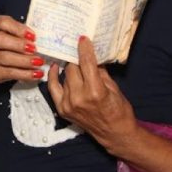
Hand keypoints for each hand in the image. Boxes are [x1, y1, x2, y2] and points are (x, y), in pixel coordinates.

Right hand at [0, 15, 43, 82]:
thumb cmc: (2, 39)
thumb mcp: (7, 30)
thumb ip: (20, 32)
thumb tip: (38, 40)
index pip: (2, 23)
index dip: (18, 29)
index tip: (33, 36)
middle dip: (18, 45)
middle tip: (35, 50)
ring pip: (3, 58)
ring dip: (23, 61)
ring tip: (38, 63)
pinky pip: (6, 73)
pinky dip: (23, 74)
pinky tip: (35, 74)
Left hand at [46, 36, 137, 151]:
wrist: (114, 133)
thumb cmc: (118, 110)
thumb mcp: (113, 87)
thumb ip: (99, 71)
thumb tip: (91, 54)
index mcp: (95, 91)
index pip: (86, 63)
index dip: (84, 49)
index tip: (82, 39)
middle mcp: (79, 98)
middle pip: (72, 68)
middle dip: (76, 59)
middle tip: (78, 52)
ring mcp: (69, 104)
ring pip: (64, 76)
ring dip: (68, 68)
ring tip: (71, 60)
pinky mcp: (62, 109)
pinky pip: (53, 88)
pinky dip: (53, 77)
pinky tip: (55, 68)